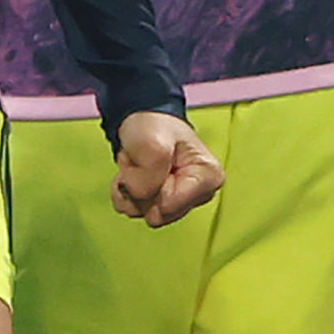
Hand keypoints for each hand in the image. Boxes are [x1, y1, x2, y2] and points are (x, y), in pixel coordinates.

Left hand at [110, 110, 223, 227]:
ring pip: (142, 213)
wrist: (142, 119)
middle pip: (157, 214)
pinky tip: (134, 172)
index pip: (169, 204)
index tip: (155, 159)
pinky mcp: (161, 206)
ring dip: (131, 185)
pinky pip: (131, 210)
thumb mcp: (152, 142)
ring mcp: (179, 204)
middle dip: (140, 186)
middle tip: (144, 160)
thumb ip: (150, 174)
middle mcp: (199, 196)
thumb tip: (143, 197)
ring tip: (140, 163)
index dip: (153, 183)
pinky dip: (124, 191)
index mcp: (208, 179)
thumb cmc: (154, 126)